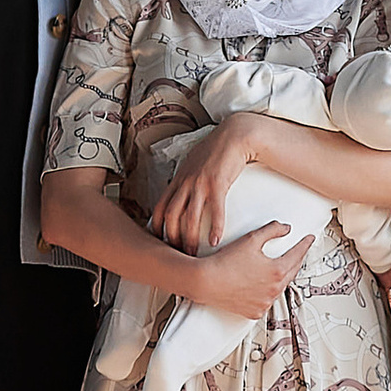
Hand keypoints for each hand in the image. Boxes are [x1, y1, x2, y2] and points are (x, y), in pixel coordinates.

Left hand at [153, 116, 266, 252]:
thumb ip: (185, 180)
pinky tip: (215, 240)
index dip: (156, 227)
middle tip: (175, 255)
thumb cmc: (215, 151)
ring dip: (190, 238)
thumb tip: (180, 193)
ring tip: (193, 254)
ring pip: (190, 216)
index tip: (159, 243)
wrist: (233, 136)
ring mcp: (200, 183)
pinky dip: (214, 227)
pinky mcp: (218, 184)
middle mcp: (185, 183)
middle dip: (171, 238)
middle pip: (171, 215)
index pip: (159, 207)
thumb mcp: (193, 164)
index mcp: (178, 180)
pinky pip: (215, 209)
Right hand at [199, 223, 306, 323]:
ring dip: (282, 277)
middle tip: (298, 251)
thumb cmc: (225, 262)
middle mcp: (274, 290)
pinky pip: (266, 301)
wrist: (206, 282)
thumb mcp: (251, 239)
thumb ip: (272, 231)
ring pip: (280, 288)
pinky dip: (268, 292)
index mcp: (277, 272)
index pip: (298, 255)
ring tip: (280, 266)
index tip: (309, 239)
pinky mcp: (254, 312)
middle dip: (296, 260)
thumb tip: (285, 229)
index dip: (305, 245)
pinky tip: (264, 285)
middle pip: (292, 272)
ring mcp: (265, 303)